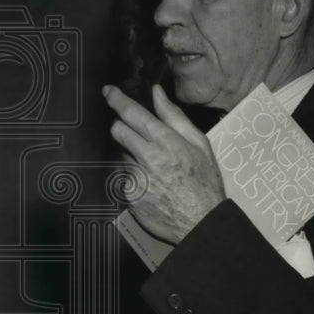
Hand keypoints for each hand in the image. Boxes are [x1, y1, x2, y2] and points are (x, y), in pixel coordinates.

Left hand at [105, 84, 224, 244]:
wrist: (201, 222)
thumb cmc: (204, 181)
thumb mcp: (199, 144)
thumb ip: (174, 116)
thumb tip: (157, 93)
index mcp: (165, 141)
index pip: (131, 113)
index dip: (116, 99)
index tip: (108, 91)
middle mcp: (146, 157)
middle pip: (118, 131)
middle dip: (121, 125)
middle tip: (134, 131)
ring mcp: (135, 177)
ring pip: (122, 154)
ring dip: (132, 154)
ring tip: (155, 167)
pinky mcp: (129, 195)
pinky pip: (125, 177)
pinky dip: (135, 176)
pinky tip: (152, 184)